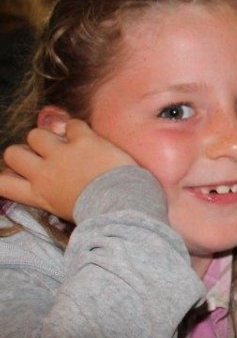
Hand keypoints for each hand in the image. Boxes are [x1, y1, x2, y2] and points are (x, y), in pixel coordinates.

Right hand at [0, 119, 136, 220]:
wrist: (122, 206)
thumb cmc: (100, 213)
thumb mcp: (64, 211)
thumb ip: (50, 194)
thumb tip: (49, 183)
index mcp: (39, 195)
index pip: (2, 183)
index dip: (5, 175)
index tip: (16, 173)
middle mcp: (44, 174)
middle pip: (12, 153)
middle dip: (25, 151)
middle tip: (44, 155)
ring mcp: (62, 155)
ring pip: (36, 134)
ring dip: (49, 137)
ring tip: (66, 144)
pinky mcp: (83, 141)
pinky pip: (71, 124)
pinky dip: (78, 129)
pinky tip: (87, 138)